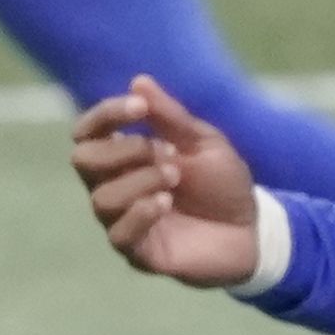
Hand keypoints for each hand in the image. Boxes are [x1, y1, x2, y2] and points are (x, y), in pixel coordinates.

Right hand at [72, 75, 264, 285]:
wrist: (252, 230)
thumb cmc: (223, 184)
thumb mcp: (203, 142)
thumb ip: (170, 117)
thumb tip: (138, 81)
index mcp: (124, 157)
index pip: (88, 132)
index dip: (106, 115)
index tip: (140, 108)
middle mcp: (114, 187)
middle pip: (82, 161)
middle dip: (123, 151)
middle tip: (166, 153)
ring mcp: (122, 221)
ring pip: (100, 198)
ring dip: (141, 180)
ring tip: (175, 178)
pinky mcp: (137, 252)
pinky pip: (118, 234)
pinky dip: (140, 213)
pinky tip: (166, 204)